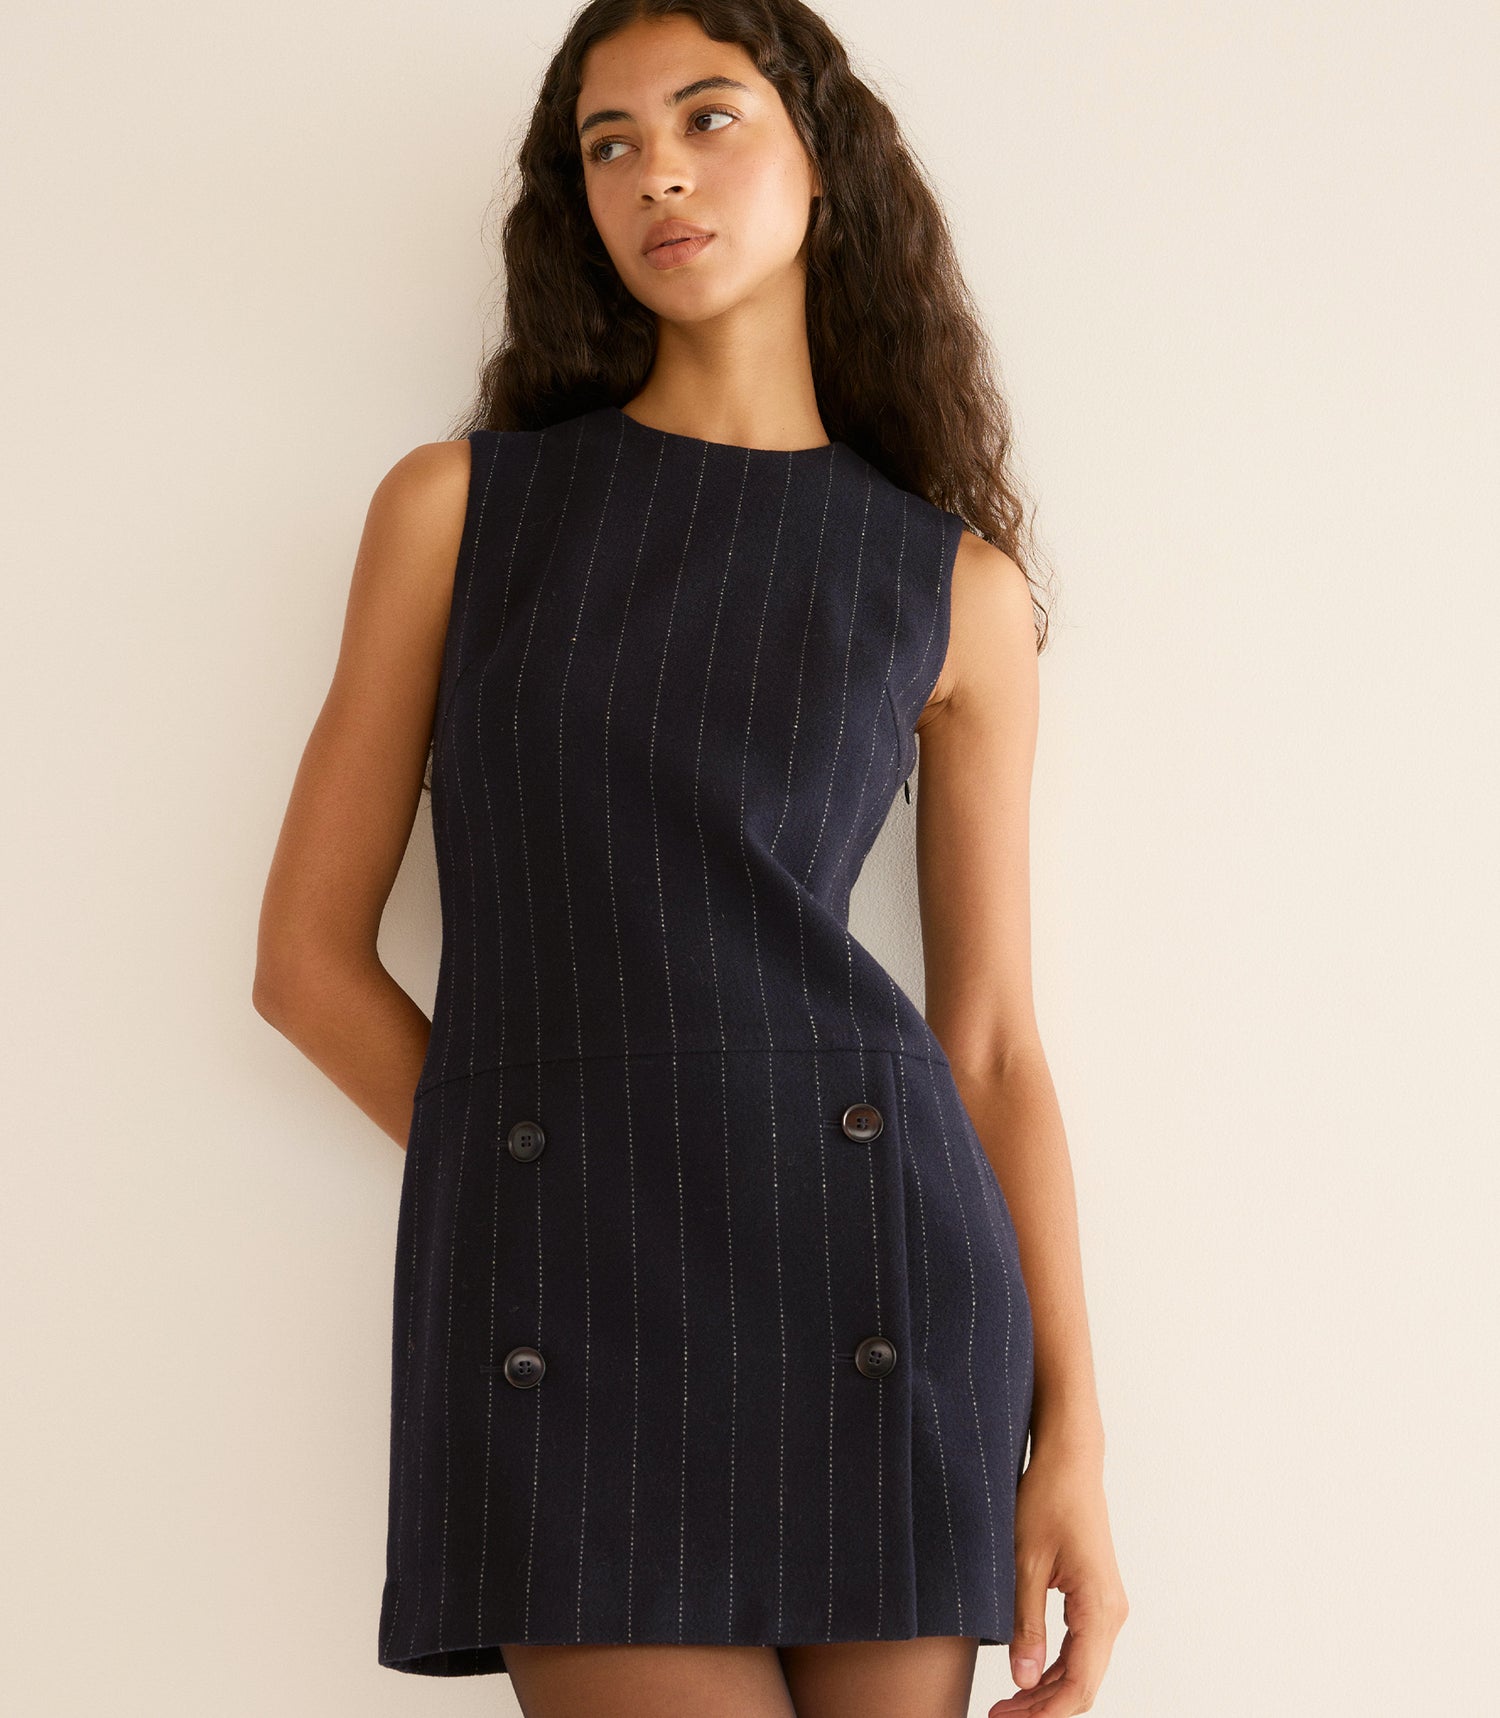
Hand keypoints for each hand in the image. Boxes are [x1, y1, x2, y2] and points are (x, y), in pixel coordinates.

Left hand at [990, 1439, 1128, 1713]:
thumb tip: (1022, 1679)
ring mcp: (1107, 1606)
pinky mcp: (1096, 1598)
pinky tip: (1026, 1677)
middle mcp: (1111, 1612)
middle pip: (1082, 1684)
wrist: (1069, 1461)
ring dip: (1047, 1691)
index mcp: (1099, 1607)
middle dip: (1043, 1708)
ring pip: (1082, 1669)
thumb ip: (1026, 1623)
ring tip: (1006, 1705)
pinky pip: (1080, 1648)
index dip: (1045, 1713)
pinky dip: (1055, 1669)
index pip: (1079, 1684)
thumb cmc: (1047, 1499)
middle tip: (999, 1716)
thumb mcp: (1025, 1562)